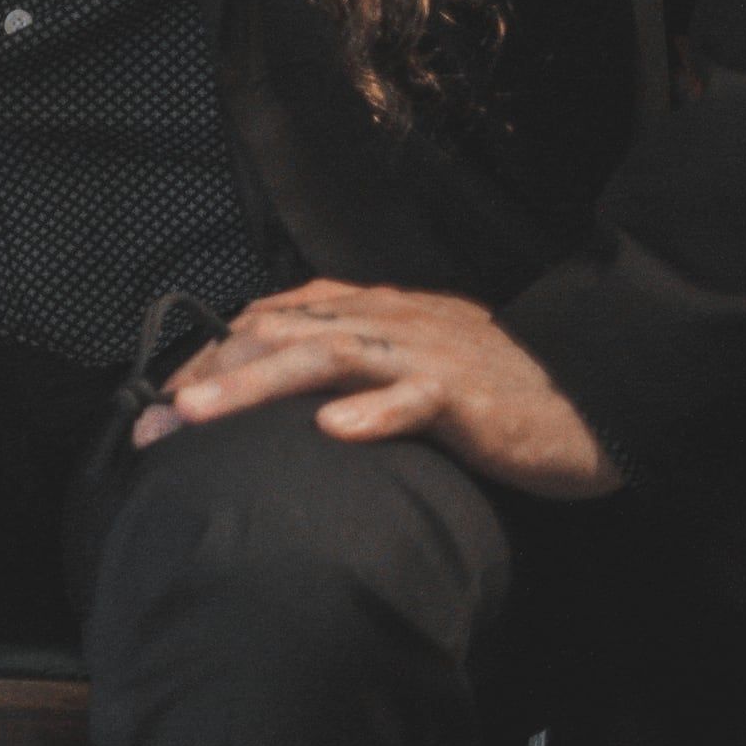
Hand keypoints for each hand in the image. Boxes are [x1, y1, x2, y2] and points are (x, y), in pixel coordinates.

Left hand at [134, 280, 624, 497]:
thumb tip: (272, 389)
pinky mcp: (468, 396)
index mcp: (366, 314)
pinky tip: (334, 431)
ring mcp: (424, 356)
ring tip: (204, 413)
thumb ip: (345, 366)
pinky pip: (416, 399)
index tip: (161, 400)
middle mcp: (384, 323)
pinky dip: (374, 412)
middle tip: (157, 419)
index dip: (210, 357)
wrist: (588, 396)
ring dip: (258, 383)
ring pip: (328, 356)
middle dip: (211, 374)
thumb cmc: (490, 390)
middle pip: (280, 334)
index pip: (267, 322)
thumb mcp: (405, 366)